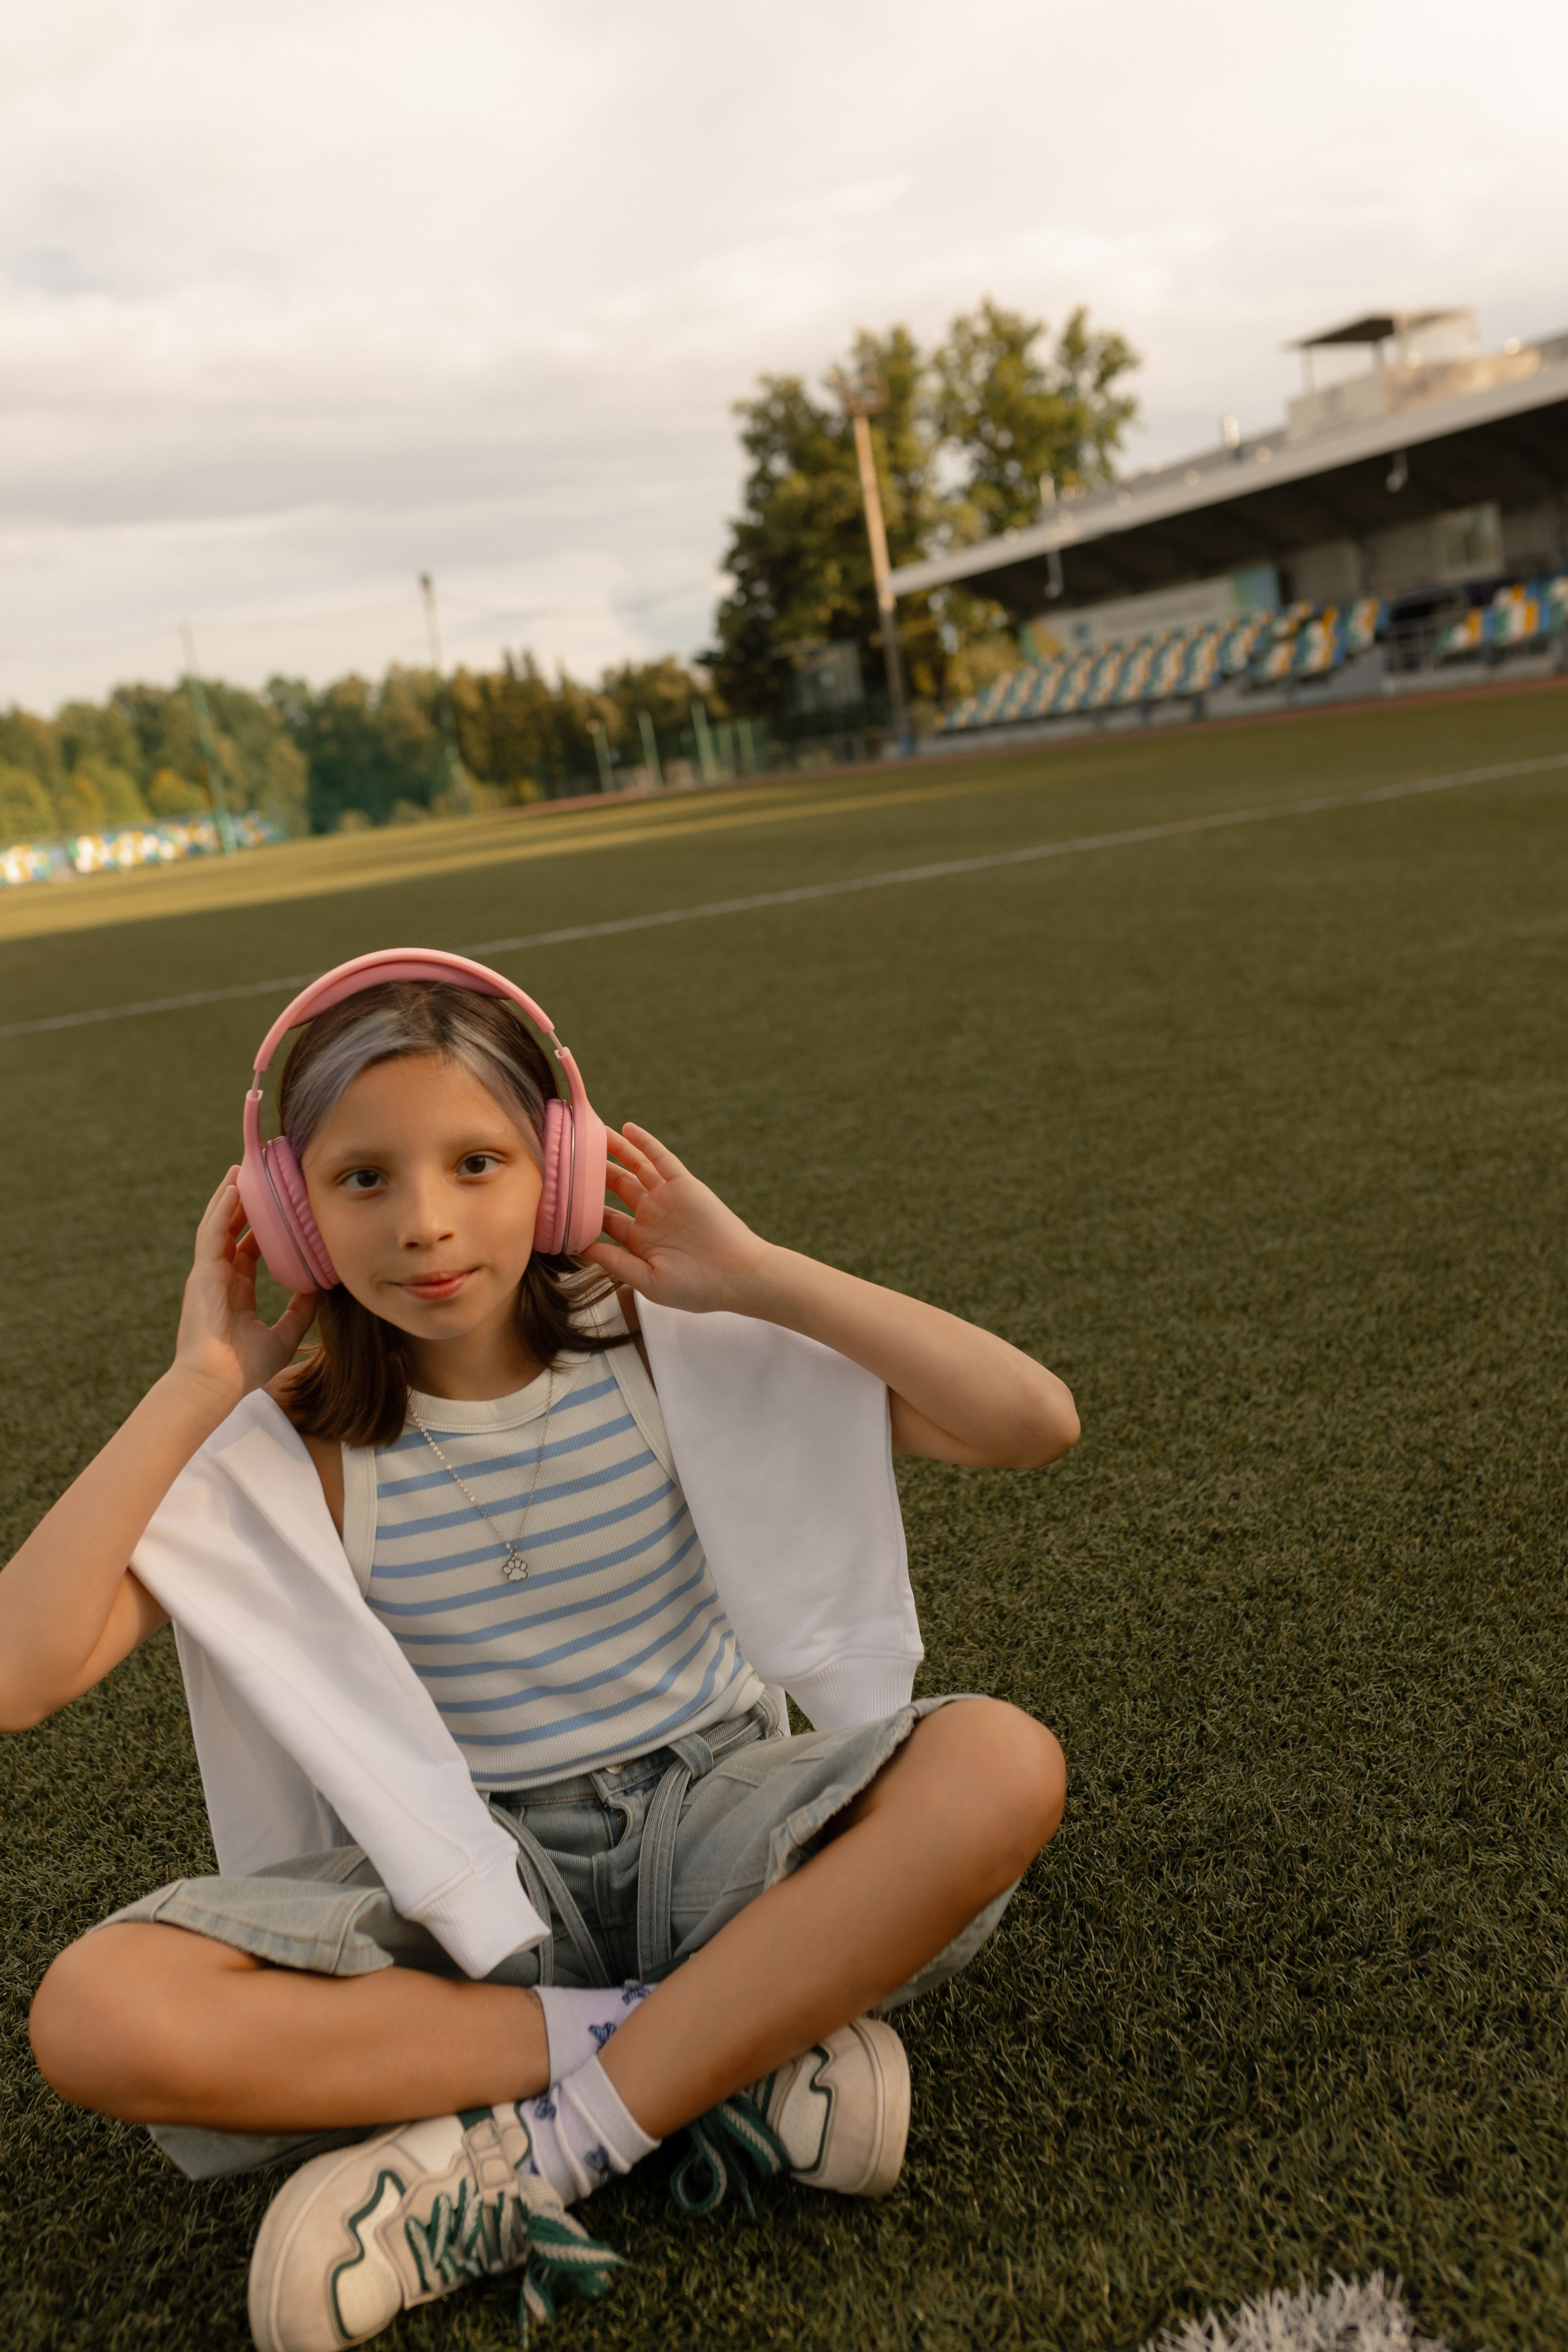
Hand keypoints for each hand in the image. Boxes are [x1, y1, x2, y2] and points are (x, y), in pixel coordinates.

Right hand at [169, 1168, 318, 1416]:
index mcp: (236, 1291)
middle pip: (231, 1231)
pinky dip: (221, 1210)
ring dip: (229, 1198)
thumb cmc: (244, 1367)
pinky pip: (211, 1233)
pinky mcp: (202, 1273)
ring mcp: (208, 1274)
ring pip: (218, 1225)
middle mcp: (221, 1278)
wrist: (217, 1382)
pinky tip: (233, 1188)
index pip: (248, 1250)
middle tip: (258, 1176)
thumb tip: (320, 1288)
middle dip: (243, 1204)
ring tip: (241, 1170)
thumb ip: (300, 1311)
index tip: (279, 1207)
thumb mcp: (284, 1335)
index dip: (261, 1228)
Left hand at [584, 1126, 771, 1314]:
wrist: (739, 1276)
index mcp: (639, 1240)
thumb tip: (579, 1247)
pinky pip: (661, 1158)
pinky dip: (645, 1143)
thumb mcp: (648, 1281)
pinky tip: (627, 1128)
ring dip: (614, 1149)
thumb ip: (615, 1262)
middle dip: (591, 1171)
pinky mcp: (685, 1185)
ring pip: (634, 1167)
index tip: (556, 1195)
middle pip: (614, 1186)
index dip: (580, 1207)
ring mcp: (667, 1197)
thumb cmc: (696, 1288)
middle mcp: (650, 1215)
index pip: (603, 1218)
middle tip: (566, 1154)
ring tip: (589, 1132)